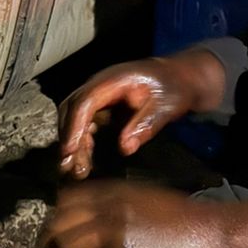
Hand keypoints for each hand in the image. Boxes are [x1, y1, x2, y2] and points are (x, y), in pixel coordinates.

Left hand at [37, 180, 247, 247]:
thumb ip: (115, 211)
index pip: (63, 201)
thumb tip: (94, 238)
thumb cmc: (188, 221)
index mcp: (110, 190)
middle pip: (53, 228)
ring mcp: (108, 230)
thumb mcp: (145, 203)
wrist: (213, 233)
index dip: (59, 226)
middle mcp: (103, 205)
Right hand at [57, 51, 226, 178]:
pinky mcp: (101, 105)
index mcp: (112, 80)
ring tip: (78, 171)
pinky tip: (86, 161)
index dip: (74, 127)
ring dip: (73, 143)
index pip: (84, 103)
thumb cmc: (173, 87)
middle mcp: (99, 85)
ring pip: (74, 118)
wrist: (179, 77)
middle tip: (70, 169)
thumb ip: (146, 124)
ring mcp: (99, 94)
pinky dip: (81, 142)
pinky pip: (84, 123)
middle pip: (71, 110)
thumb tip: (124, 148)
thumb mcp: (166, 105)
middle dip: (68, 139)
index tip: (69, 152)